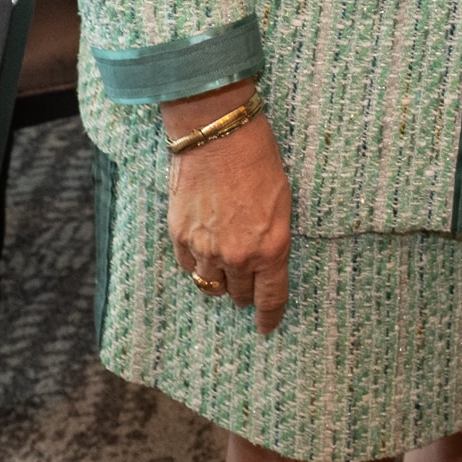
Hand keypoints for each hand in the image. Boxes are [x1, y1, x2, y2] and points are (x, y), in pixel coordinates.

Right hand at [163, 83, 292, 334]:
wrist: (218, 133)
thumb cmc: (258, 158)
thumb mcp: (281, 200)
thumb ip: (272, 237)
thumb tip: (265, 259)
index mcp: (271, 247)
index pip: (270, 298)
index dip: (268, 317)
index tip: (266, 328)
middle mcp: (237, 256)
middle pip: (238, 294)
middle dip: (244, 290)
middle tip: (246, 281)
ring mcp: (205, 249)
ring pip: (210, 284)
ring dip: (218, 278)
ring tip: (222, 262)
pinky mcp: (180, 236)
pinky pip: (187, 265)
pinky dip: (195, 261)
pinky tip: (201, 247)